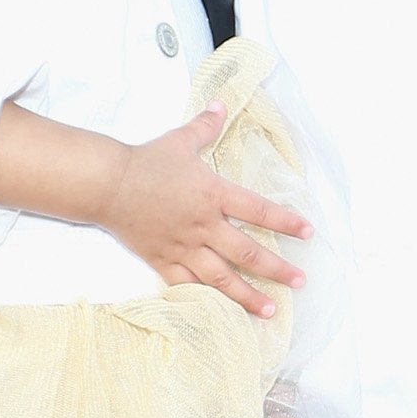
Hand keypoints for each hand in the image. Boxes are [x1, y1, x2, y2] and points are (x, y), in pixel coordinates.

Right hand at [100, 105, 309, 317]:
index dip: (286, 222)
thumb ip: (205, 125)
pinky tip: (222, 313)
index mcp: (213, 194)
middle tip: (300, 282)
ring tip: (271, 311)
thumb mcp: (180, 140)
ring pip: (222, 278)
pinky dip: (205, 300)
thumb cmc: (146, 161)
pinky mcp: (163, 260)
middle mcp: (204, 225)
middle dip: (277, 270)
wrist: (108, 184)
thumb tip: (221, 104)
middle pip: (248, 253)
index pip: (259, 210)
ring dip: (248, 296)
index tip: (309, 233)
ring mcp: (184, 246)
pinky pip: (188, 285)